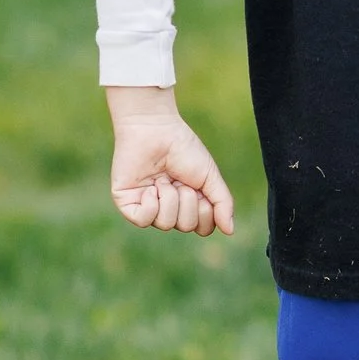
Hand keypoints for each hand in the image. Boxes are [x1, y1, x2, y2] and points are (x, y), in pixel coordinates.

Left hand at [107, 84, 235, 235]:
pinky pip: (143, 221)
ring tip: (163, 179)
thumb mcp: (209, 176)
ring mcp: (148, 206)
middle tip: (180, 180)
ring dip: (170, 198)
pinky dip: (151, 206)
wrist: (155, 128)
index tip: (200, 189)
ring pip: (165, 224)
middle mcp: (169, 208)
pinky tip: (151, 188)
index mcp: (188, 203)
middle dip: (187, 201)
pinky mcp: (128, 203)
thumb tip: (230, 231)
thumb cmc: (183, 149)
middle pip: (186, 226)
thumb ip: (222, 203)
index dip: (206, 212)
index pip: (202, 228)